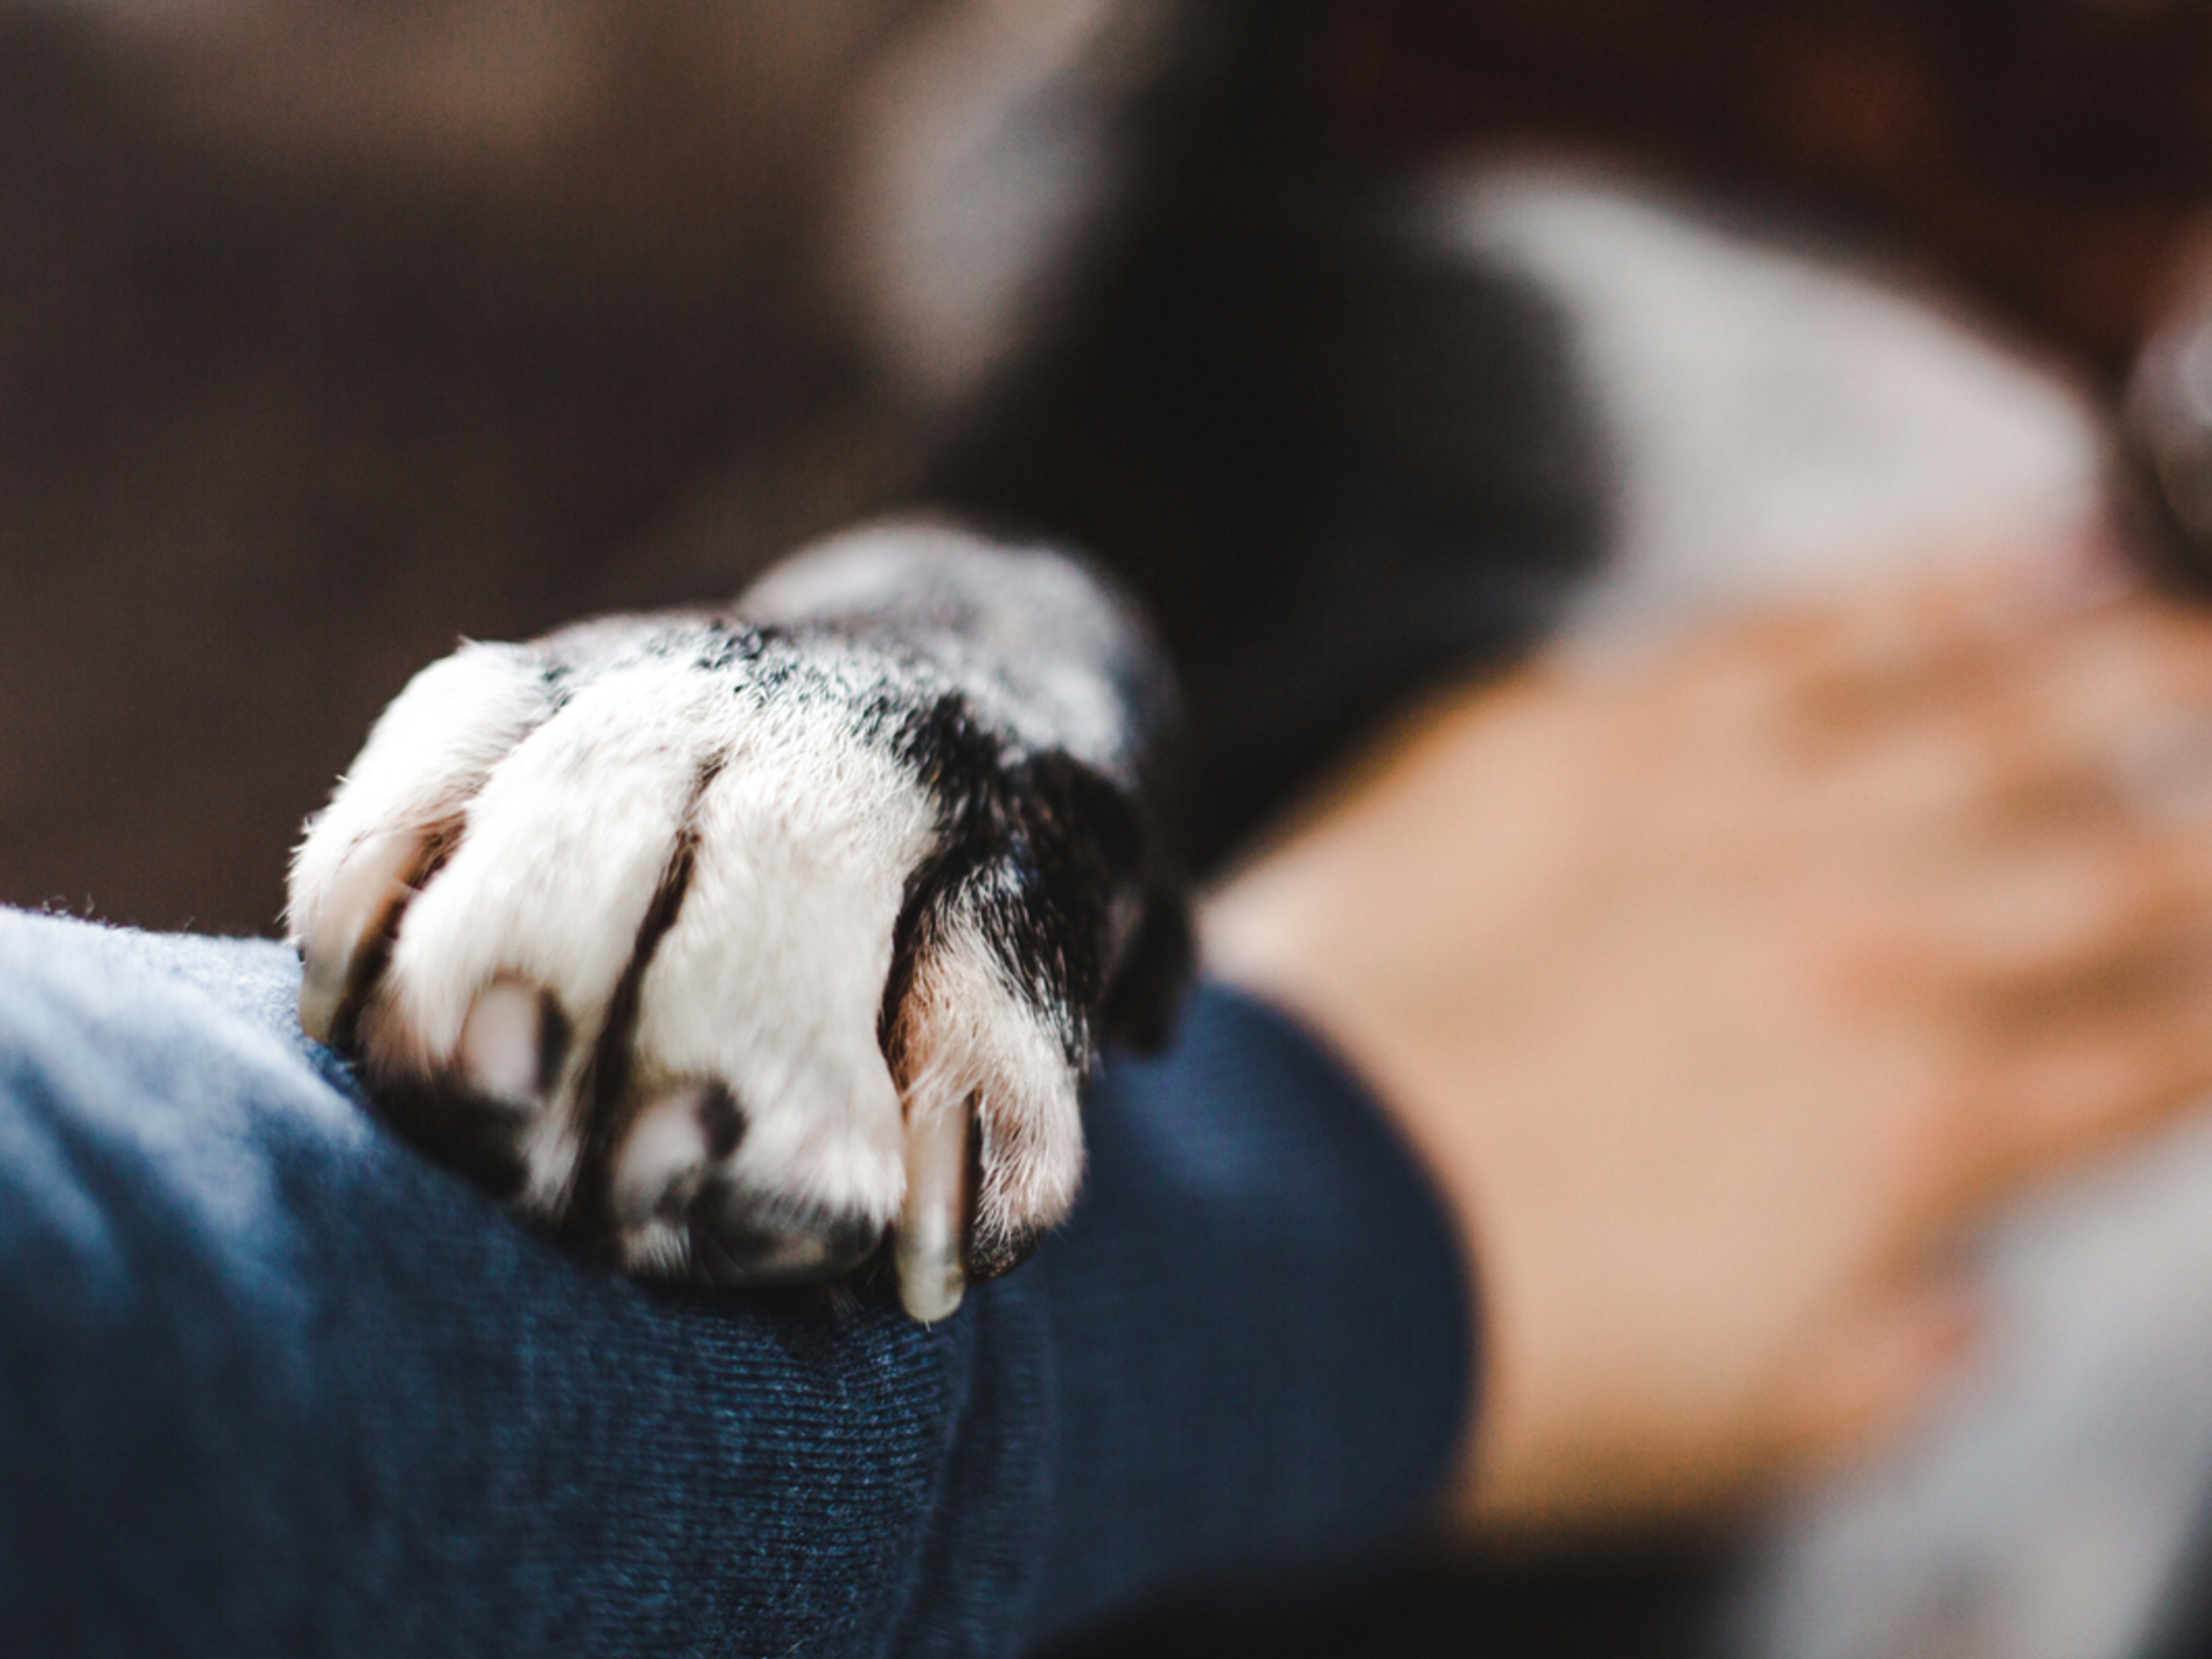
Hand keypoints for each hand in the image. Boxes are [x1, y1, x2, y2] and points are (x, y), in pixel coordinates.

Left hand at [1205, 557, 2211, 1532]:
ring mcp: (1725, 816)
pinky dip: (1919, 587)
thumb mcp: (1749, 1427)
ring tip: (2203, 635)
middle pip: (2116, 854)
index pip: (2158, 1043)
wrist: (1263, 1249)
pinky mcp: (1585, 731)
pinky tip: (2008, 551)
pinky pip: (1791, 631)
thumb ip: (1896, 1359)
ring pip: (1990, 708)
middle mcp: (1859, 947)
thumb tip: (1962, 1301)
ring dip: (2129, 662)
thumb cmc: (1487, 1350)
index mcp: (1918, 1128)